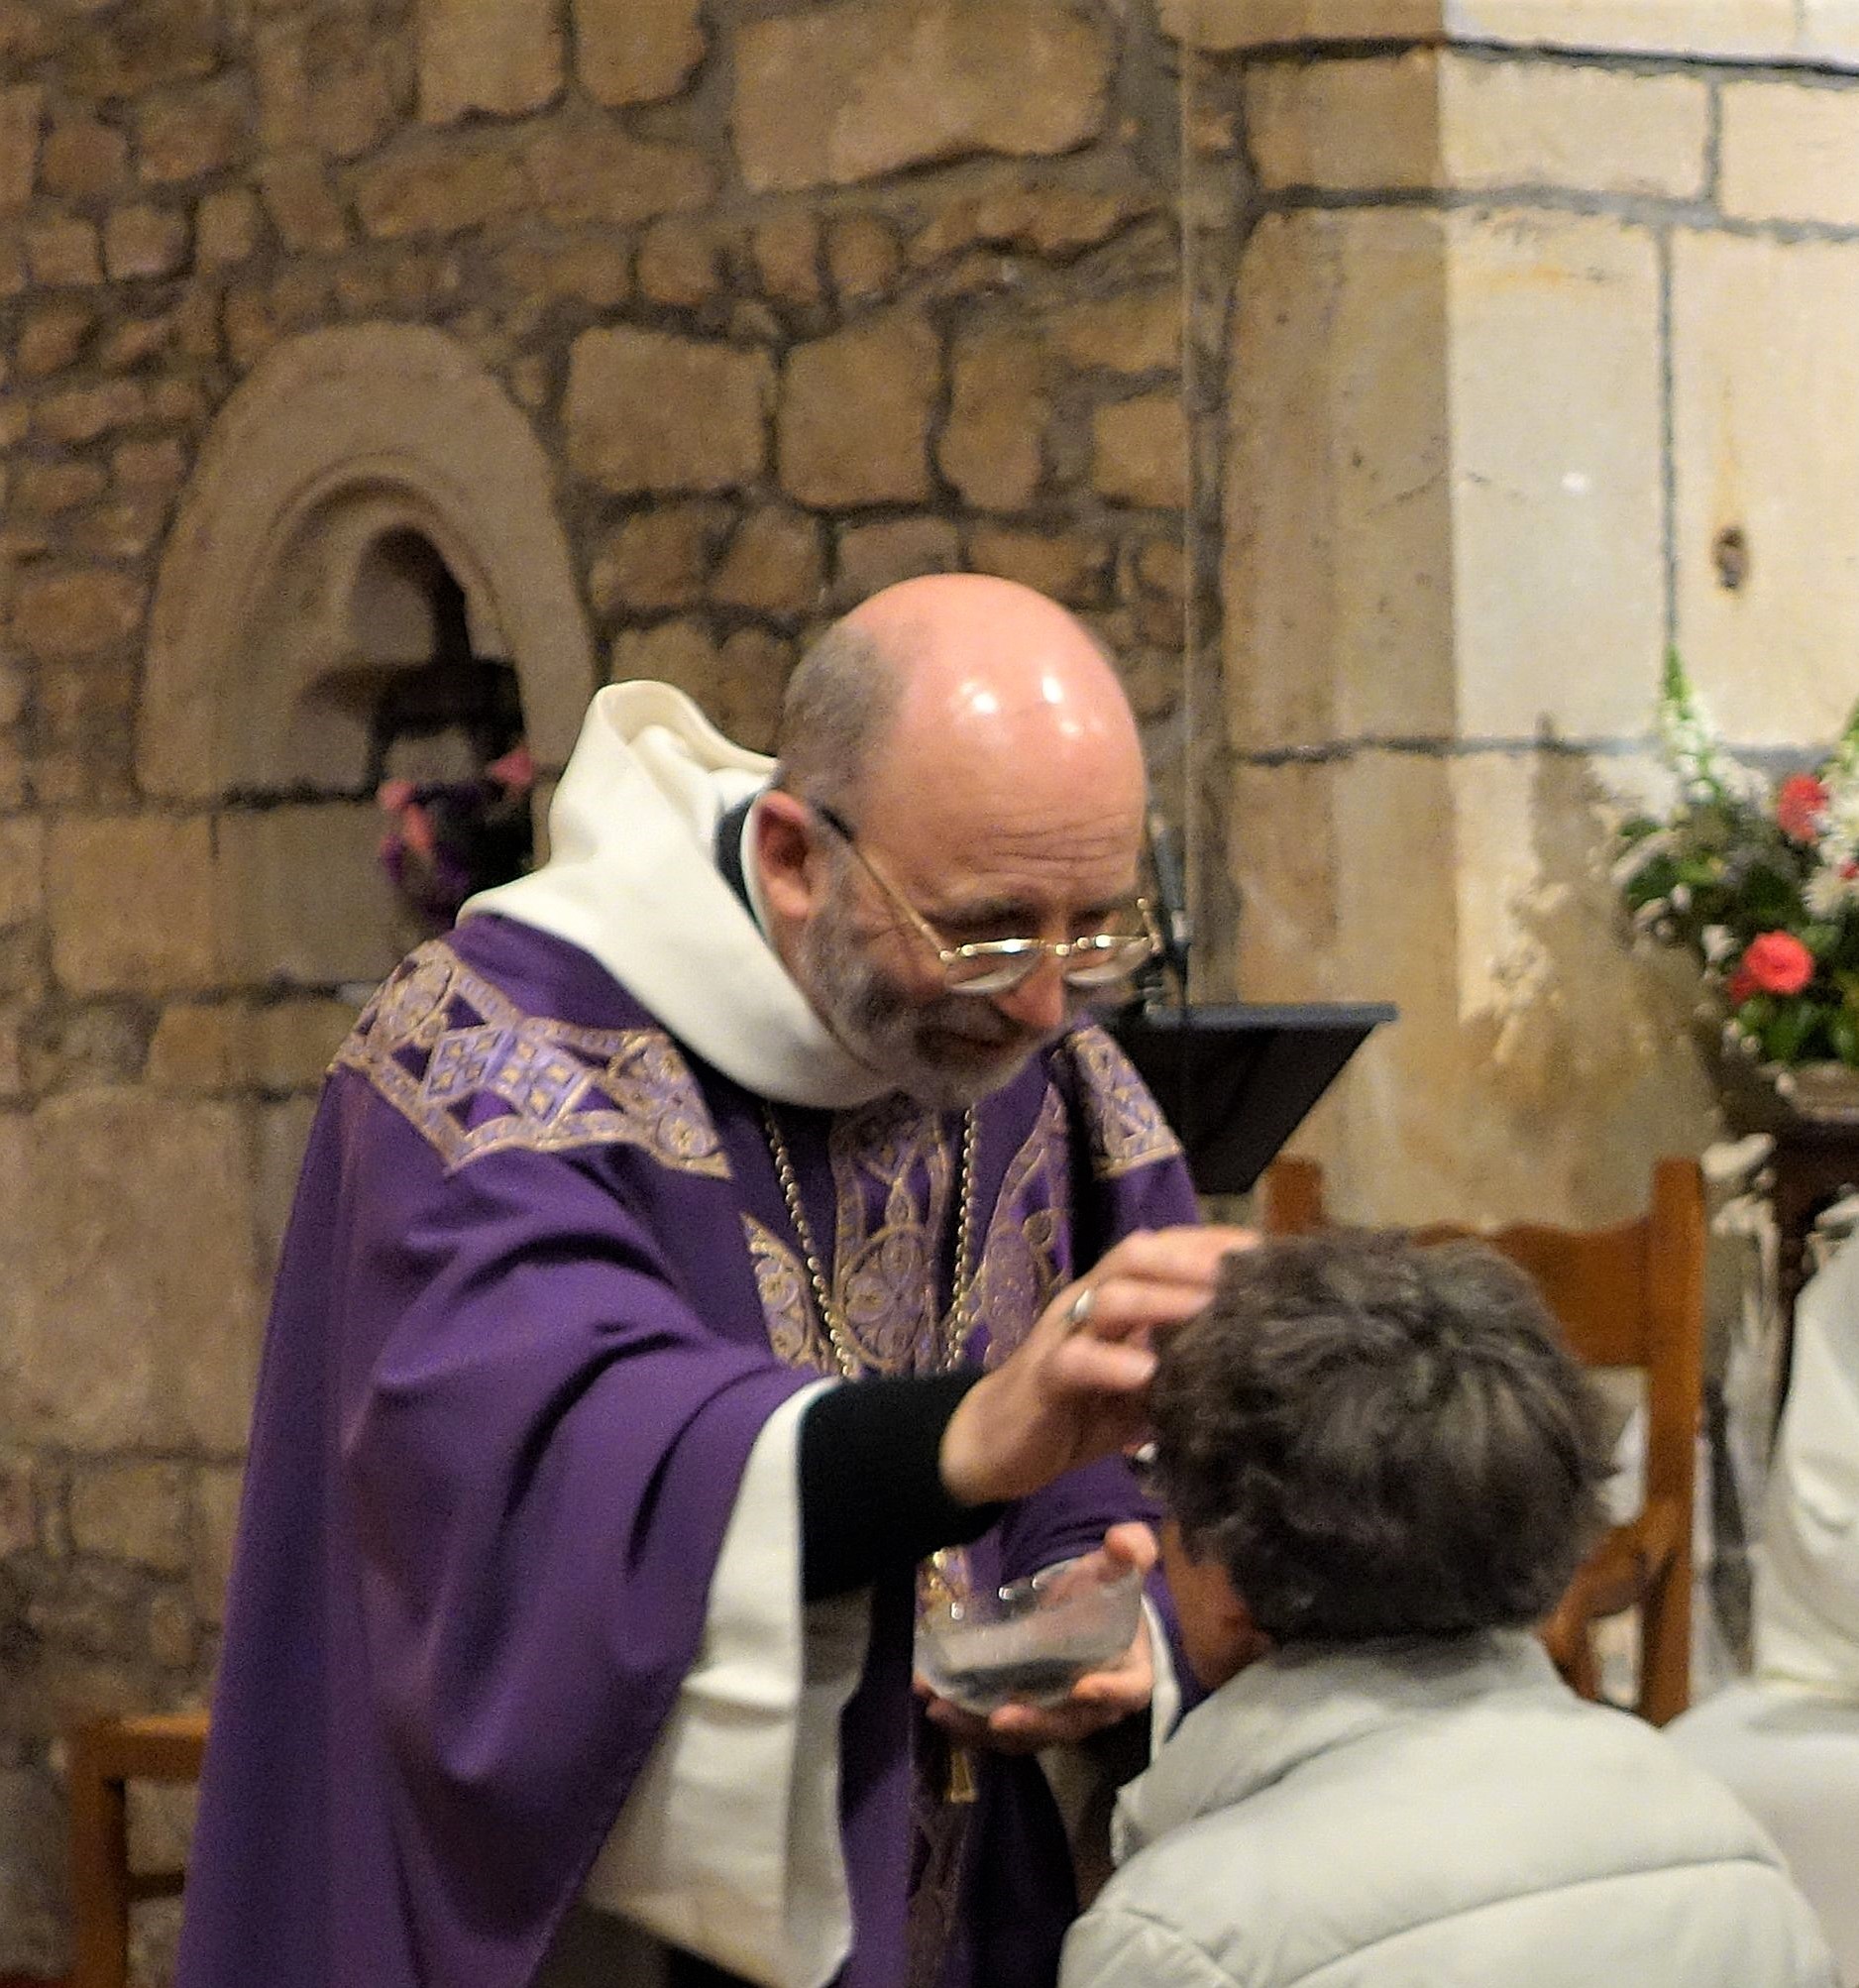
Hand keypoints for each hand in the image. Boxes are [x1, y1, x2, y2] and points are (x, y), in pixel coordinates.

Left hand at [919, 1524, 1158, 1753]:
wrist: (1084, 1607)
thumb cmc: (1107, 1589)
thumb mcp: (1120, 1562)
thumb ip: (1130, 1548)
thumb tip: (1123, 1542)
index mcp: (1129, 1670)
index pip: (1128, 1690)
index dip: (1109, 1693)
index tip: (1082, 1688)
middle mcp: (1096, 1705)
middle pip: (1068, 1724)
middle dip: (1033, 1723)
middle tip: (999, 1717)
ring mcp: (1059, 1715)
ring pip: (1027, 1734)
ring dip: (985, 1728)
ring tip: (945, 1710)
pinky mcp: (1027, 1715)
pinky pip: (1000, 1730)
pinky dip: (967, 1723)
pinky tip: (934, 1703)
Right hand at [938, 1224, 1251, 1506]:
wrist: (992, 1444)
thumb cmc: (1074, 1413)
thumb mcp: (1137, 1391)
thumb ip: (1178, 1370)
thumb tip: (1250, 1365)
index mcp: (1111, 1298)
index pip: (1162, 1249)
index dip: (1210, 1243)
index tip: (1265, 1251)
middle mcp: (1086, 1303)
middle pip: (1136, 1255)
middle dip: (1192, 1259)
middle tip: (1245, 1274)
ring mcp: (1062, 1334)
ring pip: (1109, 1297)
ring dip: (1162, 1301)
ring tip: (1208, 1310)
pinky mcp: (1043, 1375)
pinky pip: (1077, 1360)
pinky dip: (1113, 1363)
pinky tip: (1148, 1374)